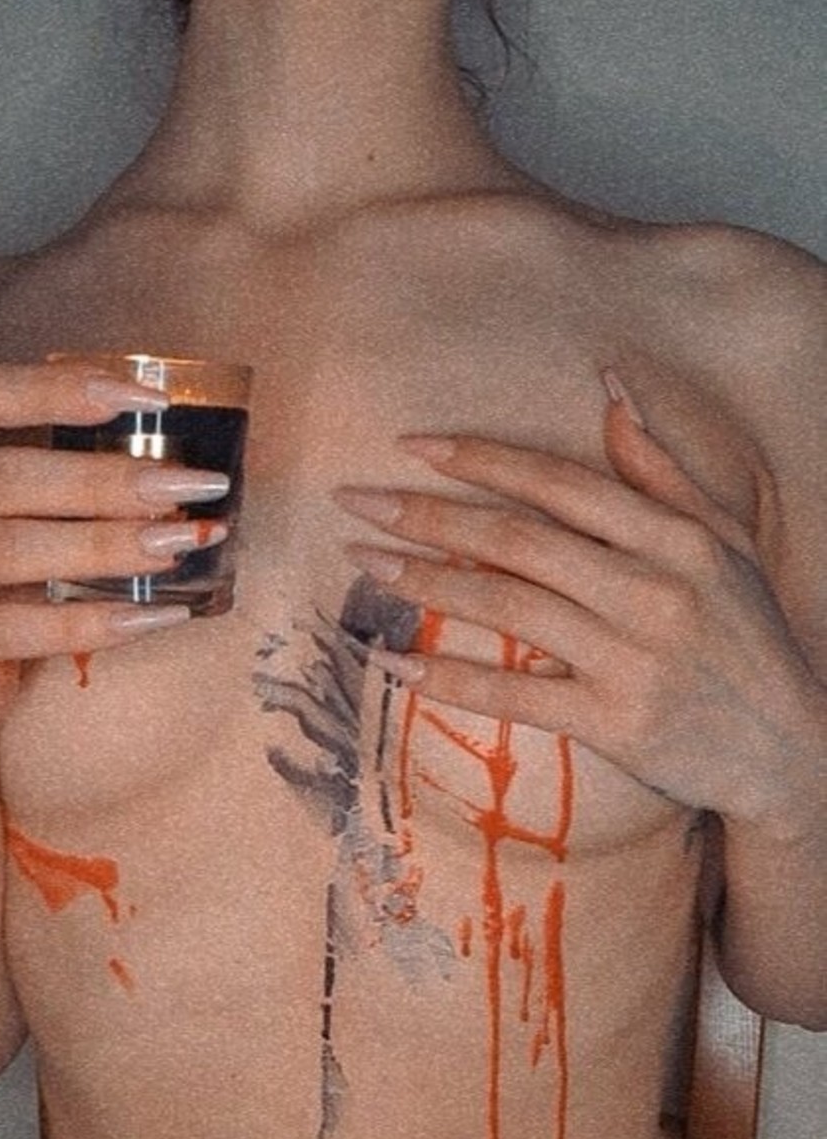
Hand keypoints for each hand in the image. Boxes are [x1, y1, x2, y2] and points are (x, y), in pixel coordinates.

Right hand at [0, 360, 227, 726]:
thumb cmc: (0, 568)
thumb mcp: (22, 502)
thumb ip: (69, 460)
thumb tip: (177, 449)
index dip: (60, 389)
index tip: (149, 400)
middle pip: (0, 478)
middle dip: (103, 480)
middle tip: (187, 487)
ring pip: (5, 550)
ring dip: (103, 545)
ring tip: (177, 544)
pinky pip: (10, 630)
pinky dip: (88, 621)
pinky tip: (151, 614)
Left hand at [334, 371, 823, 829]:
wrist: (790, 749)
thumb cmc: (748, 635)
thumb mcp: (723, 540)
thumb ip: (658, 468)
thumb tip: (610, 388)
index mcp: (674, 537)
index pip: (559, 484)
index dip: (481, 460)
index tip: (411, 446)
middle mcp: (652, 590)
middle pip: (517, 540)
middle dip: (427, 515)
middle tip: (355, 501)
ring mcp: (631, 658)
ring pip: (507, 607)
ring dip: (425, 582)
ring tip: (363, 563)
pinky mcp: (615, 722)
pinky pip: (515, 693)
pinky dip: (452, 677)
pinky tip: (395, 661)